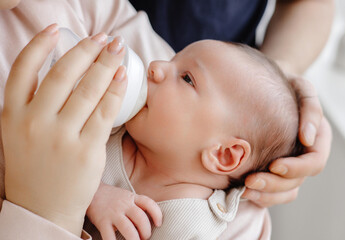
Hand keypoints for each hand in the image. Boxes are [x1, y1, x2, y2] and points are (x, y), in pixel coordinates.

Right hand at [2, 24, 126, 234]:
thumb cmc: (33, 168)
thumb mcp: (18, 134)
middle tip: (104, 38)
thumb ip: (31, 106)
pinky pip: (105, 112)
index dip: (39, 44)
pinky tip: (122, 76)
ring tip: (118, 49)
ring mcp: (60, 137)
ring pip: (88, 90)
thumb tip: (60, 72)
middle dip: (87, 49)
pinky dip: (115, 90)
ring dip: (106, 64)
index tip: (56, 29)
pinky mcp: (86, 150)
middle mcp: (33, 123)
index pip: (22, 69)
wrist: (43, 209)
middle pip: (63, 74)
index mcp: (12, 115)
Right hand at [87, 183, 161, 239]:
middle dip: (146, 231)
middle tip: (145, 237)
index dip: (157, 214)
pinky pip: (109, 236)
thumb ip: (136, 205)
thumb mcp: (126, 196)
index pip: (148, 203)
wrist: (89, 190)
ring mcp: (113, 213)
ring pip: (128, 229)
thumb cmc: (111, 197)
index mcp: (132, 198)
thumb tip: (148, 220)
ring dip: (134, 239)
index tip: (158, 223)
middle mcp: (124, 205)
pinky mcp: (102, 221)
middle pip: (141, 218)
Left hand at [242, 76, 331, 206]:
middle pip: (296, 182)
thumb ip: (311, 109)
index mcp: (317, 140)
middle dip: (274, 185)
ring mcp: (288, 165)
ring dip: (265, 195)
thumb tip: (307, 138)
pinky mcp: (271, 169)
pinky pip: (271, 192)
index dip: (296, 168)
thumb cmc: (285, 84)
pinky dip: (259, 196)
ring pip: (284, 192)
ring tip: (244, 190)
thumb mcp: (301, 88)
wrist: (265, 85)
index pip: (313, 163)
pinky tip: (241, 191)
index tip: (274, 164)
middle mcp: (304, 156)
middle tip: (250, 181)